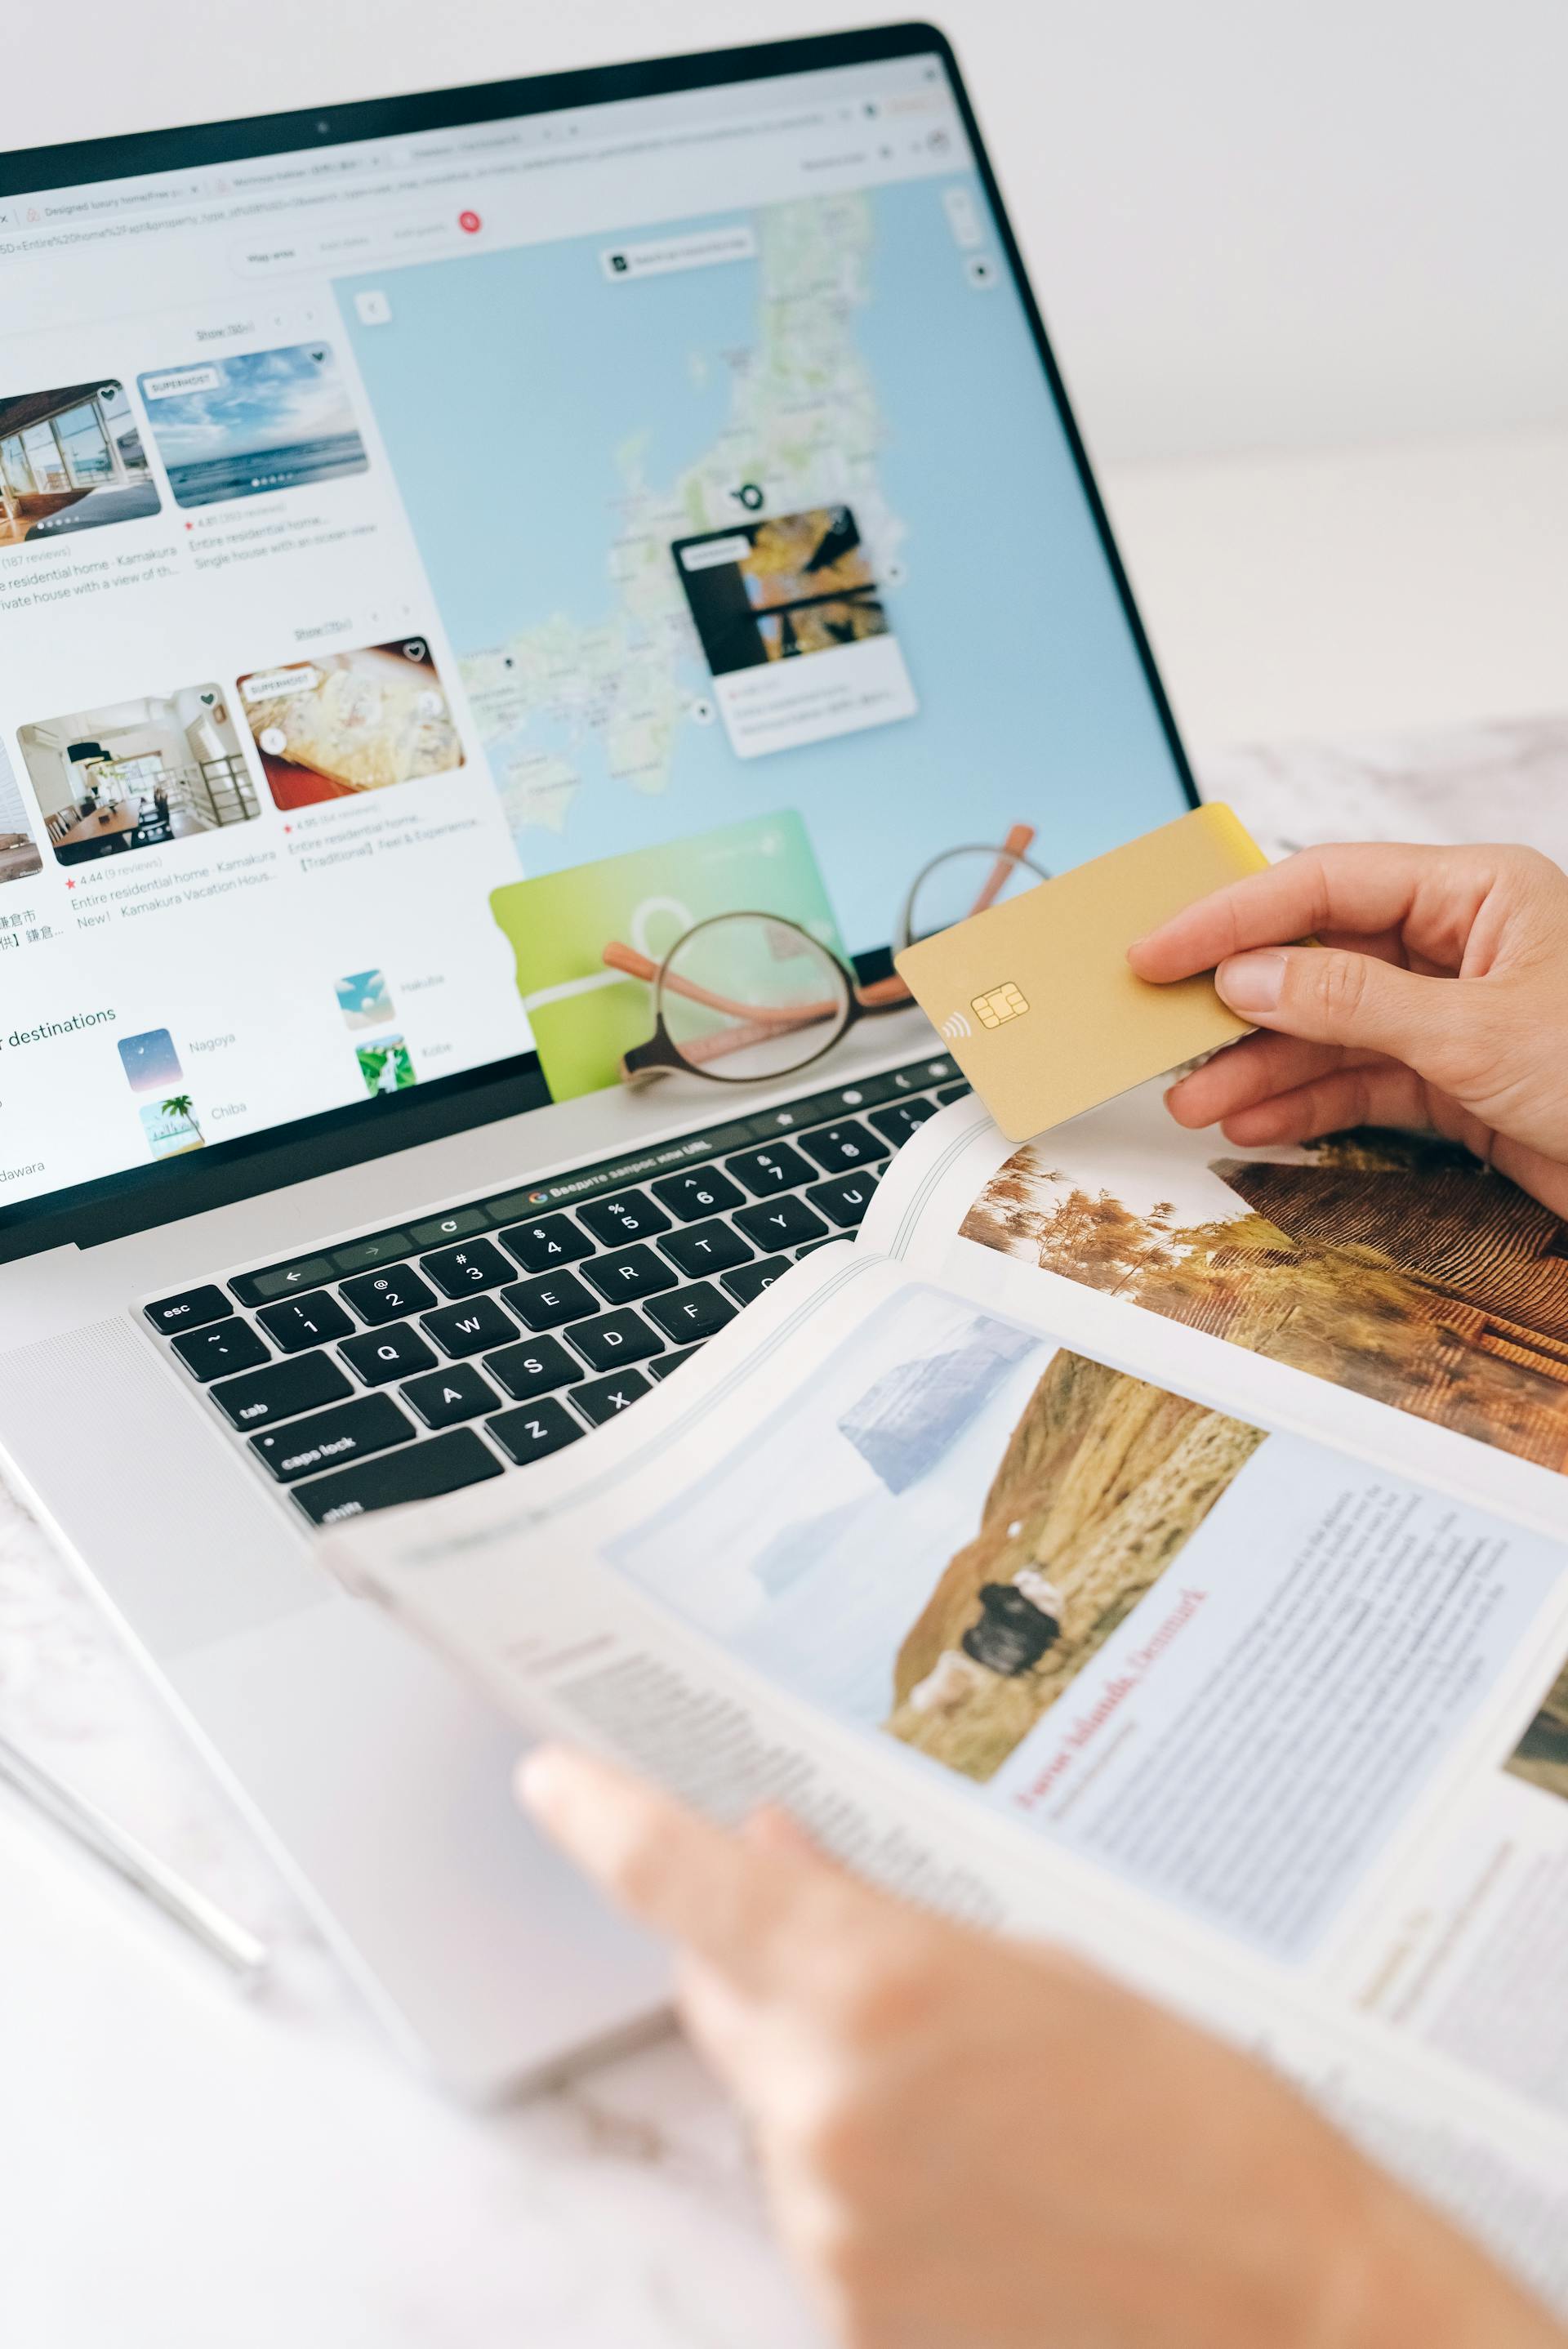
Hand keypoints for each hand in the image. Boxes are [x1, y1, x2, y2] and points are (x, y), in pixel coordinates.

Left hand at [520, 1747, 1561, 2348]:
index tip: (551, 1779)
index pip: (684, 1881)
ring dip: (831, 2087)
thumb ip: (880, 1921)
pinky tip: (980, 2192)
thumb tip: (775, 1863)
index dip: (603, 1817)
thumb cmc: (1200, 2126)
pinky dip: (863, 2184)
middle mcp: (824, 2104)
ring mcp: (827, 2225)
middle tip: (881, 1971)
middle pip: (722, 1999)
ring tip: (987, 2112)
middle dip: (769, 1968)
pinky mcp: (846, 2317)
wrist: (1290, 2315)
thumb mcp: (1047, 1975)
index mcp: (878, 1982)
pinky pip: (814, 2213)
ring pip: (772, 2111)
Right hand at [1126, 843, 1567, 1217]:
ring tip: (1193, 1097)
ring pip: (1327, 1027)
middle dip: (1238, 1000)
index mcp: (1476, 891)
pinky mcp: (1453, 1079)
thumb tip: (1246, 978)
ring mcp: (1451, 1012)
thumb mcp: (1475, 1033)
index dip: (1232, 917)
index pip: (1326, 884)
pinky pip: (1357, 1080)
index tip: (1158, 951)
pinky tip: (1250, 1118)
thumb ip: (1351, 1002)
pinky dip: (1302, 1102)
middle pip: (1317, 956)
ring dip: (1258, 1063)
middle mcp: (1458, 943)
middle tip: (1161, 1029)